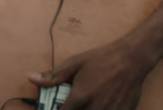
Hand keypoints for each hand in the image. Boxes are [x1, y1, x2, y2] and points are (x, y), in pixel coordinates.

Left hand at [28, 41, 151, 109]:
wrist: (132, 58)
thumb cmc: (102, 59)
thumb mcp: (75, 63)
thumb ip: (53, 76)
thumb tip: (31, 78)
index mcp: (79, 99)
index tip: (56, 107)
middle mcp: (94, 109)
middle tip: (74, 101)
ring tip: (87, 101)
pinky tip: (102, 102)